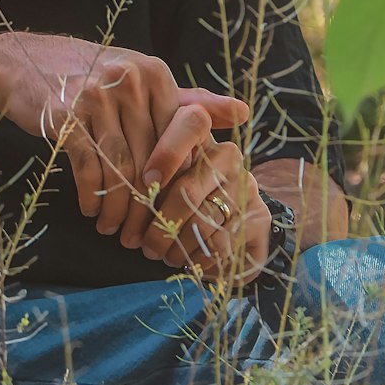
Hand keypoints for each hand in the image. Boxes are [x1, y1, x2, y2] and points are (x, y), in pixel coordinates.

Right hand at [0, 33, 247, 231]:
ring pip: (121, 168)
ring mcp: (96, 95)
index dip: (175, 182)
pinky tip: (91, 212)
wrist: (19, 63)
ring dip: (119, 209)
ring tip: (115, 231)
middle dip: (147, 206)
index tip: (171, 214)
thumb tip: (242, 112)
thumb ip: (187, 101)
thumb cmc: (86, 77)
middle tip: (142, 237)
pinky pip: (89, 167)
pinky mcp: (66, 114)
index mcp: (154, 74)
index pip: (178, 140)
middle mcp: (129, 80)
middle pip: (150, 159)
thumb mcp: (137, 81)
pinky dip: (93, 196)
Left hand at [133, 139, 271, 284]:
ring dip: (177, 247)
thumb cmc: (177, 192)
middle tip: (147, 247)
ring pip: (203, 224)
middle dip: (160, 226)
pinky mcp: (260, 218)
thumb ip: (145, 170)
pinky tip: (190, 261)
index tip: (148, 181)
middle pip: (187, 191)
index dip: (168, 152)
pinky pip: (221, 245)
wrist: (226, 219)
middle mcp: (228, 155)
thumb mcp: (159, 174)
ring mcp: (247, 186)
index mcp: (201, 134)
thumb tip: (123, 186)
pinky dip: (199, 260)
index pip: (192, 123)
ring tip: (164, 255)